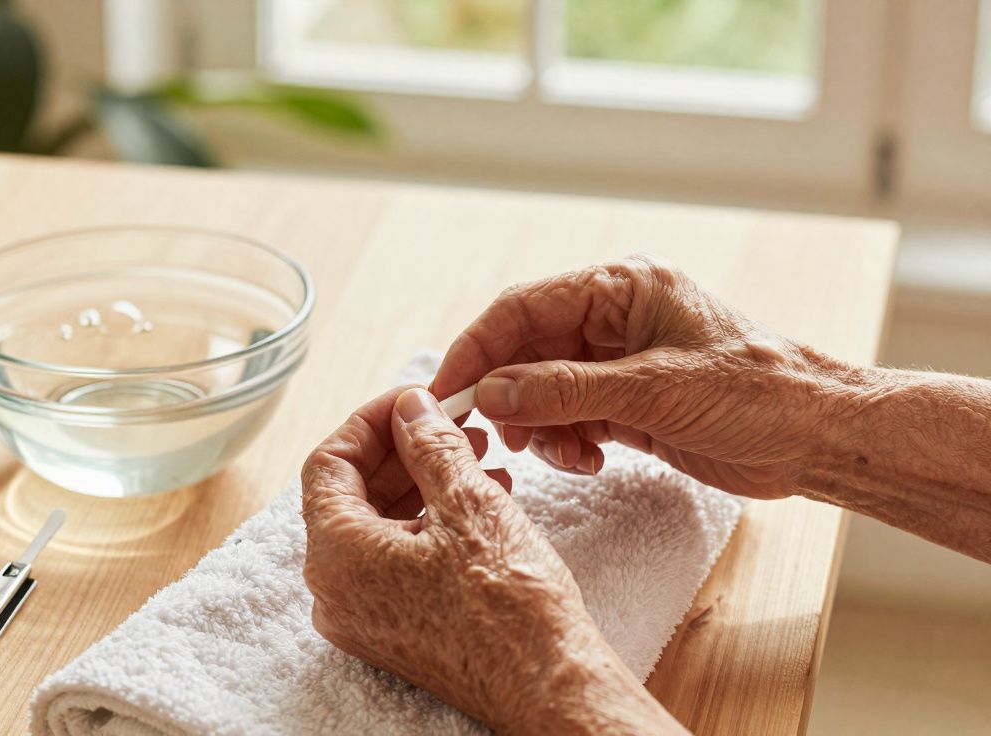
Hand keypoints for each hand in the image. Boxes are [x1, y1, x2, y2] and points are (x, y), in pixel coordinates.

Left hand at [301, 386, 684, 734]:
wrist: (548, 686)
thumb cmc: (509, 602)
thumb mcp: (468, 502)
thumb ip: (428, 444)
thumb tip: (410, 407)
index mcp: (335, 555)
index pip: (328, 463)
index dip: (371, 421)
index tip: (414, 400)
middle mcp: (334, 591)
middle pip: (350, 494)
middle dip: (403, 451)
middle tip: (450, 422)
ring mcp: (362, 617)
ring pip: (377, 526)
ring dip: (423, 484)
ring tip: (477, 456)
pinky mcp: (394, 632)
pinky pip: (395, 561)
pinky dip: (429, 523)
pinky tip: (479, 500)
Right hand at [432, 255, 853, 499]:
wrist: (817, 438)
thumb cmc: (755, 395)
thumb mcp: (654, 391)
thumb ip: (565, 390)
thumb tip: (492, 393)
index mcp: (622, 287)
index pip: (523, 307)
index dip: (478, 348)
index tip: (447, 392)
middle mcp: (613, 317)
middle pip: (526, 349)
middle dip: (509, 395)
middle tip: (496, 438)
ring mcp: (618, 360)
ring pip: (542, 388)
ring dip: (540, 426)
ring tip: (567, 456)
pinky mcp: (626, 401)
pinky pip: (569, 416)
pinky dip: (566, 441)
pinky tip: (589, 460)